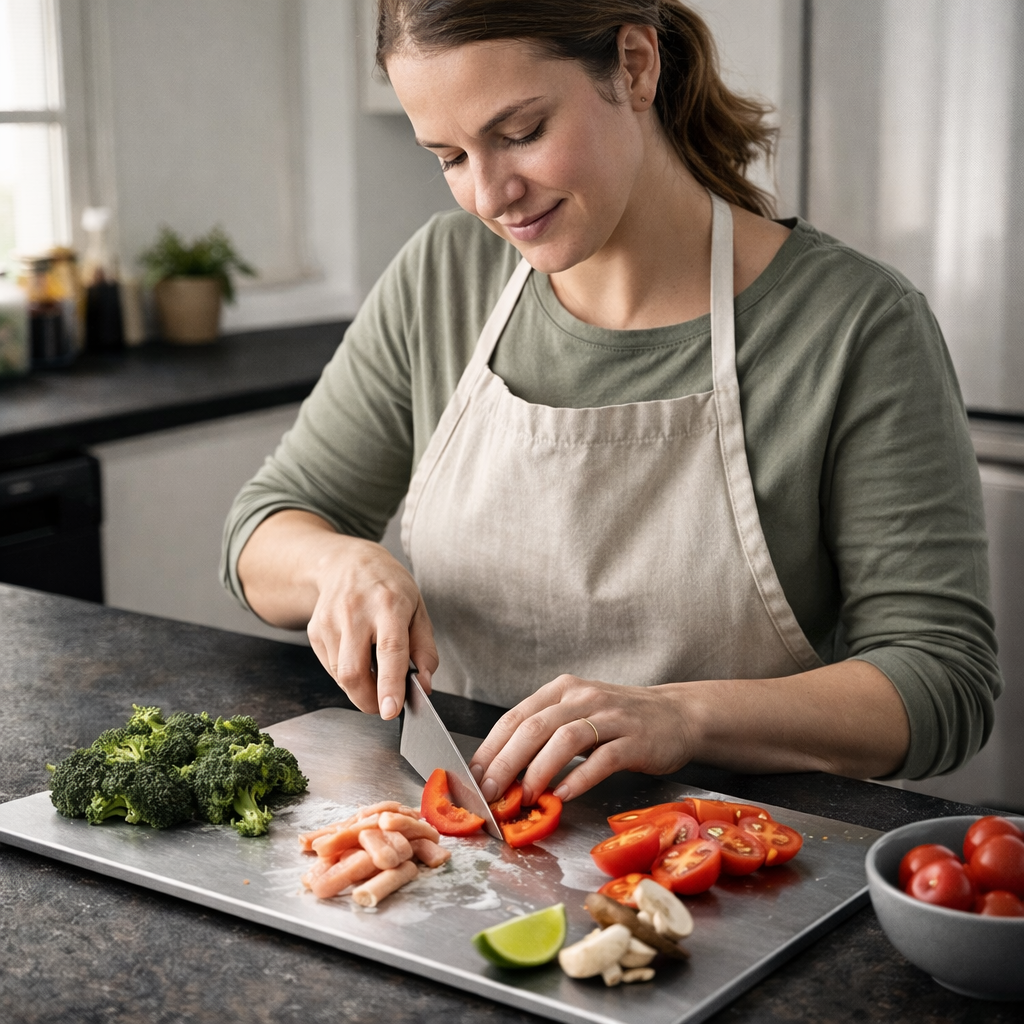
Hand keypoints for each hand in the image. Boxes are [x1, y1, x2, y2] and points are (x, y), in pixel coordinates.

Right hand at [306, 535, 438, 719]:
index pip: (389, 651)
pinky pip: (331, 668)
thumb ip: (425, 649)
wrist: (346, 562)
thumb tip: (423, 684)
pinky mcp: (314, 631)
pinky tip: (358, 656)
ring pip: (341, 675)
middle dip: (369, 700)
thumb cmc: (388, 586)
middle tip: (386, 704)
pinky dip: (347, 675)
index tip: (391, 710)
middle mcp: (355, 612)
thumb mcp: (418, 609)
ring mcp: (330, 621)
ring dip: (360, 689)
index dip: (390, 685)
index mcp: (388, 604)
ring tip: (375, 673)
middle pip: (354, 671)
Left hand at [468, 675, 695, 804]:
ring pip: (565, 739)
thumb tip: (503, 772)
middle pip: (534, 727)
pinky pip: (602, 758)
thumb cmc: (620, 721)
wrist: (676, 715)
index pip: (516, 716)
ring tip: (524, 796)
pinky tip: (562, 795)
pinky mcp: (635, 738)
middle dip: (506, 762)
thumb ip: (545, 736)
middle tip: (490, 792)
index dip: (491, 747)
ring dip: (539, 770)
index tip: (473, 776)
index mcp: (562, 690)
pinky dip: (579, 778)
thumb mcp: (578, 716)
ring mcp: (610, 716)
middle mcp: (582, 697)